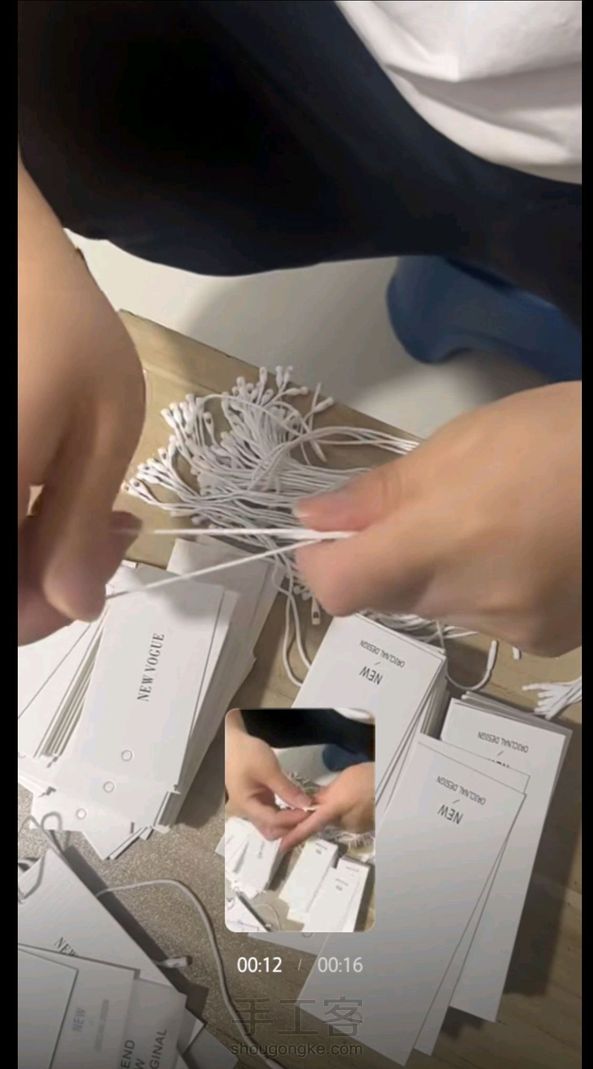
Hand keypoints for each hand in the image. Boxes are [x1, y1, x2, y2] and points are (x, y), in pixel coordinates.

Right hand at [18, 161, 144, 643]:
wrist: (7, 255)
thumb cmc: (59, 325)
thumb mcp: (99, 428)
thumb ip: (78, 525)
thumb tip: (79, 610)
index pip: (4, 615)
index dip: (46, 616)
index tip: (101, 568)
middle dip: (43, 584)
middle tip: (109, 532)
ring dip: (33, 555)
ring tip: (95, 509)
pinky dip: (19, 525)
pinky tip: (50, 488)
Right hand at [225, 709, 311, 839]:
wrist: (232, 741)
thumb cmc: (247, 754)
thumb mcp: (269, 770)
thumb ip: (287, 790)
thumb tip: (307, 805)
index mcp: (246, 806)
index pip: (273, 821)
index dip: (293, 819)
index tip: (311, 811)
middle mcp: (248, 811)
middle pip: (270, 830)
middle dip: (290, 828)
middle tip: (309, 816)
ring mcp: (253, 806)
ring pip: (271, 825)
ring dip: (288, 822)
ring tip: (306, 813)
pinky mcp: (258, 800)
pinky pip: (272, 814)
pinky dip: (285, 813)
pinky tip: (297, 807)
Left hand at [280, 762, 374, 852]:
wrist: (394, 784)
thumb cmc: (367, 776)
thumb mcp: (342, 780)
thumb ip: (324, 795)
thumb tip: (310, 804)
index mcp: (334, 808)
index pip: (309, 825)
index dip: (294, 836)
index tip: (281, 847)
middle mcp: (344, 823)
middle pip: (324, 822)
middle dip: (324, 812)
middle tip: (337, 796)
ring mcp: (356, 829)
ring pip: (338, 822)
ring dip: (339, 812)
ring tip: (353, 795)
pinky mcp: (365, 830)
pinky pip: (351, 823)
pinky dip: (351, 814)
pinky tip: (360, 801)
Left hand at [296, 383, 580, 655]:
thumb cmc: (559, 435)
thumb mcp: (461, 444)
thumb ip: (382, 492)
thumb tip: (315, 520)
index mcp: (440, 543)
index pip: (339, 589)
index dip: (320, 563)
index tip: (331, 535)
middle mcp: (472, 601)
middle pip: (391, 597)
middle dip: (392, 558)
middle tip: (430, 508)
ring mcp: (515, 628)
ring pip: (441, 608)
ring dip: (445, 573)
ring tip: (497, 521)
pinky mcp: (549, 641)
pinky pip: (490, 619)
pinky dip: (491, 588)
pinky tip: (529, 548)